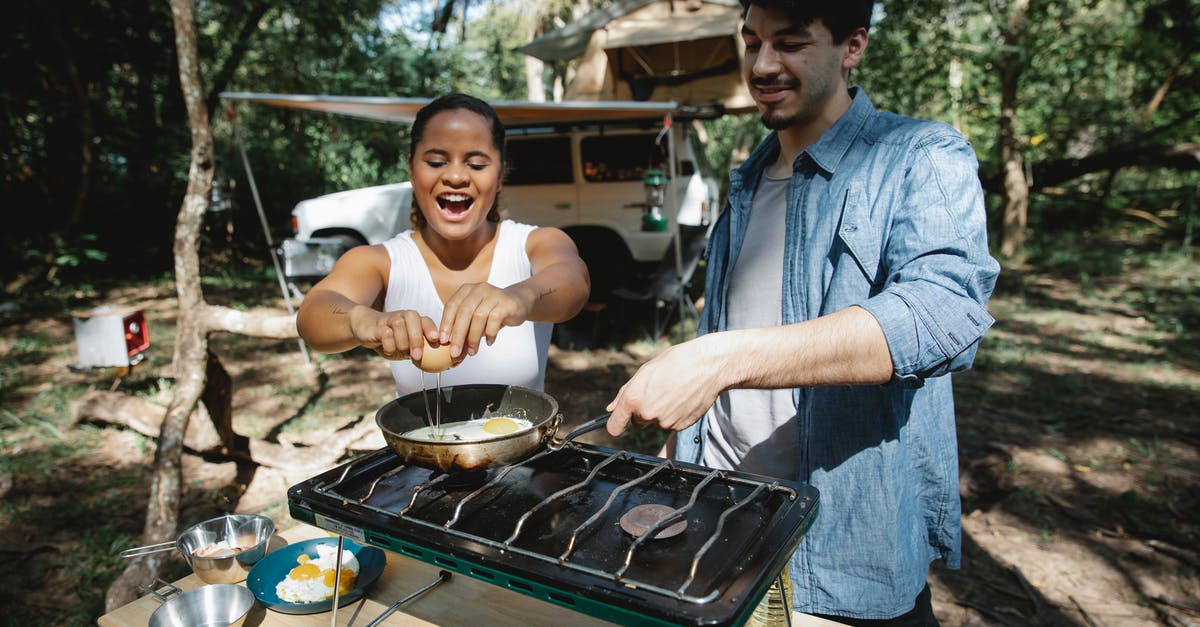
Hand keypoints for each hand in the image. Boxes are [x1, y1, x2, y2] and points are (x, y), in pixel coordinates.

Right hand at [349, 307, 439, 360]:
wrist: (366, 328)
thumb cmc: (391, 339)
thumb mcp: (406, 347)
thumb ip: (420, 353)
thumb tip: (440, 366)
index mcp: (415, 321)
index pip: (426, 321)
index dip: (431, 330)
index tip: (436, 340)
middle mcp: (404, 316)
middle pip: (414, 320)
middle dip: (417, 339)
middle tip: (417, 356)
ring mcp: (391, 319)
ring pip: (400, 326)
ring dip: (402, 344)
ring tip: (401, 352)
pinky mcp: (378, 325)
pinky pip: (386, 334)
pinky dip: (389, 345)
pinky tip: (388, 350)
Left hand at [438, 282, 530, 357]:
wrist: (518, 303)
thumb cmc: (492, 312)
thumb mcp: (475, 320)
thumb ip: (465, 333)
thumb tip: (455, 354)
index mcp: (466, 290)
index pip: (451, 306)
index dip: (446, 324)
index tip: (443, 340)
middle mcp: (478, 289)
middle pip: (464, 312)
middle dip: (458, 334)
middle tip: (455, 352)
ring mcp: (493, 294)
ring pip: (479, 317)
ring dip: (474, 338)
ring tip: (473, 351)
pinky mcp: (505, 303)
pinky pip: (494, 320)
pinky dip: (490, 333)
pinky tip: (489, 342)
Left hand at [605, 337, 727, 436]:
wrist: (707, 366)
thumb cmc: (676, 362)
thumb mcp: (645, 371)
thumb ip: (624, 393)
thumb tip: (611, 409)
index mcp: (633, 398)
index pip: (614, 426)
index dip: (617, 423)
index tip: (620, 420)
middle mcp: (647, 414)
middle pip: (637, 422)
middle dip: (643, 411)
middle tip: (658, 391)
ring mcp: (664, 422)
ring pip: (656, 422)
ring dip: (660, 412)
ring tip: (673, 391)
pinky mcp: (680, 426)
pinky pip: (671, 424)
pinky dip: (674, 415)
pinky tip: (682, 398)